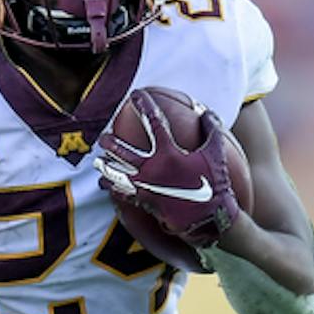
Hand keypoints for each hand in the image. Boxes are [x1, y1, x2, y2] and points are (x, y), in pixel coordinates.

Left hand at [94, 90, 241, 249]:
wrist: (210, 218)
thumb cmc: (215, 183)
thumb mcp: (216, 152)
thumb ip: (211, 129)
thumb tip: (206, 111)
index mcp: (169, 153)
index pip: (154, 122)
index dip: (144, 106)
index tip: (135, 95)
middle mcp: (152, 168)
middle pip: (123, 151)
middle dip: (111, 142)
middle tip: (103, 136)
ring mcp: (146, 186)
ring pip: (117, 174)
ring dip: (106, 167)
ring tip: (98, 161)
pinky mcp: (144, 202)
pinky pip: (123, 194)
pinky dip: (113, 188)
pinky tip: (105, 184)